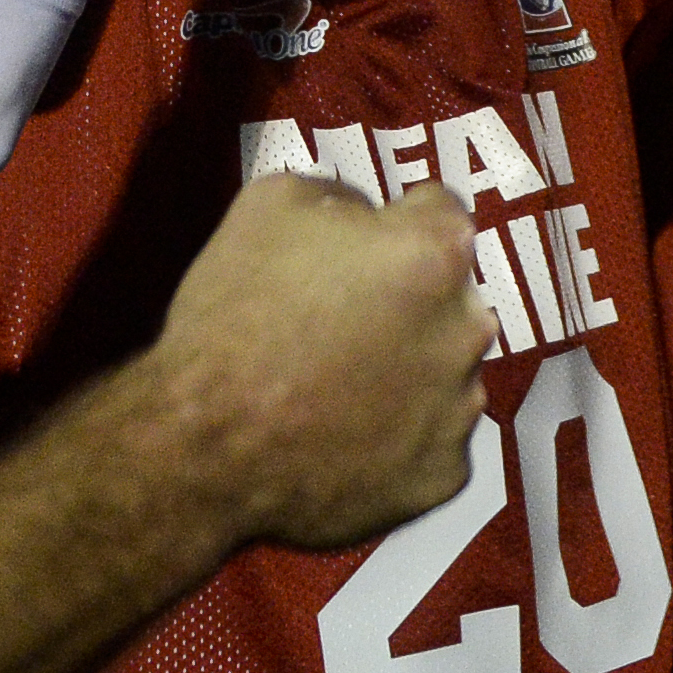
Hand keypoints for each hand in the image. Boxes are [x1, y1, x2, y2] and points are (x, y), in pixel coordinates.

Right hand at [144, 173, 495, 551]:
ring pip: (443, 371)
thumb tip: (365, 218)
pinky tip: (344, 437)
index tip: (354, 250)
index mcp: (436, 251)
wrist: (204, 445)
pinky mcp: (443, 476)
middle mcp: (468, 328)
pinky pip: (430, 440)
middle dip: (406, 300)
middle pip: (448, 296)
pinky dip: (397, 438)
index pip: (437, 212)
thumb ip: (342, 196)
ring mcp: (460, 410)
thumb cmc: (235, 314)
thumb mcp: (271, 202)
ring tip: (334, 388)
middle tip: (338, 323)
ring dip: (406, 370)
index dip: (392, 224)